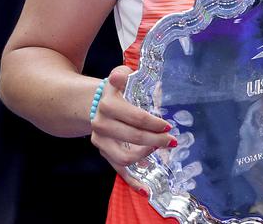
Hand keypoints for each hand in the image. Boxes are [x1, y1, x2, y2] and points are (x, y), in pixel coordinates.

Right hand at [90, 65, 175, 192]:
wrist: (91, 105)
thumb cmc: (114, 93)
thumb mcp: (117, 80)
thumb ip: (122, 76)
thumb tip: (129, 73)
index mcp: (108, 105)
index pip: (135, 117)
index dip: (153, 123)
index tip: (167, 125)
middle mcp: (102, 124)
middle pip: (133, 137)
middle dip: (156, 139)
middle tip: (171, 139)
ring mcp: (101, 141)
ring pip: (125, 156)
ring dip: (146, 155)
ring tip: (160, 148)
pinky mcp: (104, 152)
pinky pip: (117, 170)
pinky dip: (131, 181)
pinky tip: (145, 189)